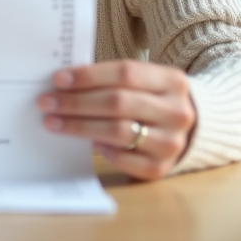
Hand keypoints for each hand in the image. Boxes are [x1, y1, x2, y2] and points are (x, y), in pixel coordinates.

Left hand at [38, 60, 195, 179]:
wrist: (193, 129)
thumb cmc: (155, 100)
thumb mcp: (147, 82)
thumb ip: (114, 79)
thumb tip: (65, 82)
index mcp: (173, 81)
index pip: (125, 73)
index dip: (89, 76)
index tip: (59, 80)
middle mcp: (176, 111)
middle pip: (118, 103)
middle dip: (76, 102)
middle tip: (47, 102)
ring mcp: (172, 141)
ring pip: (118, 131)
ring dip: (80, 126)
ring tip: (55, 122)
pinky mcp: (162, 167)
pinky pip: (125, 159)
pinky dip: (104, 150)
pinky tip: (89, 142)